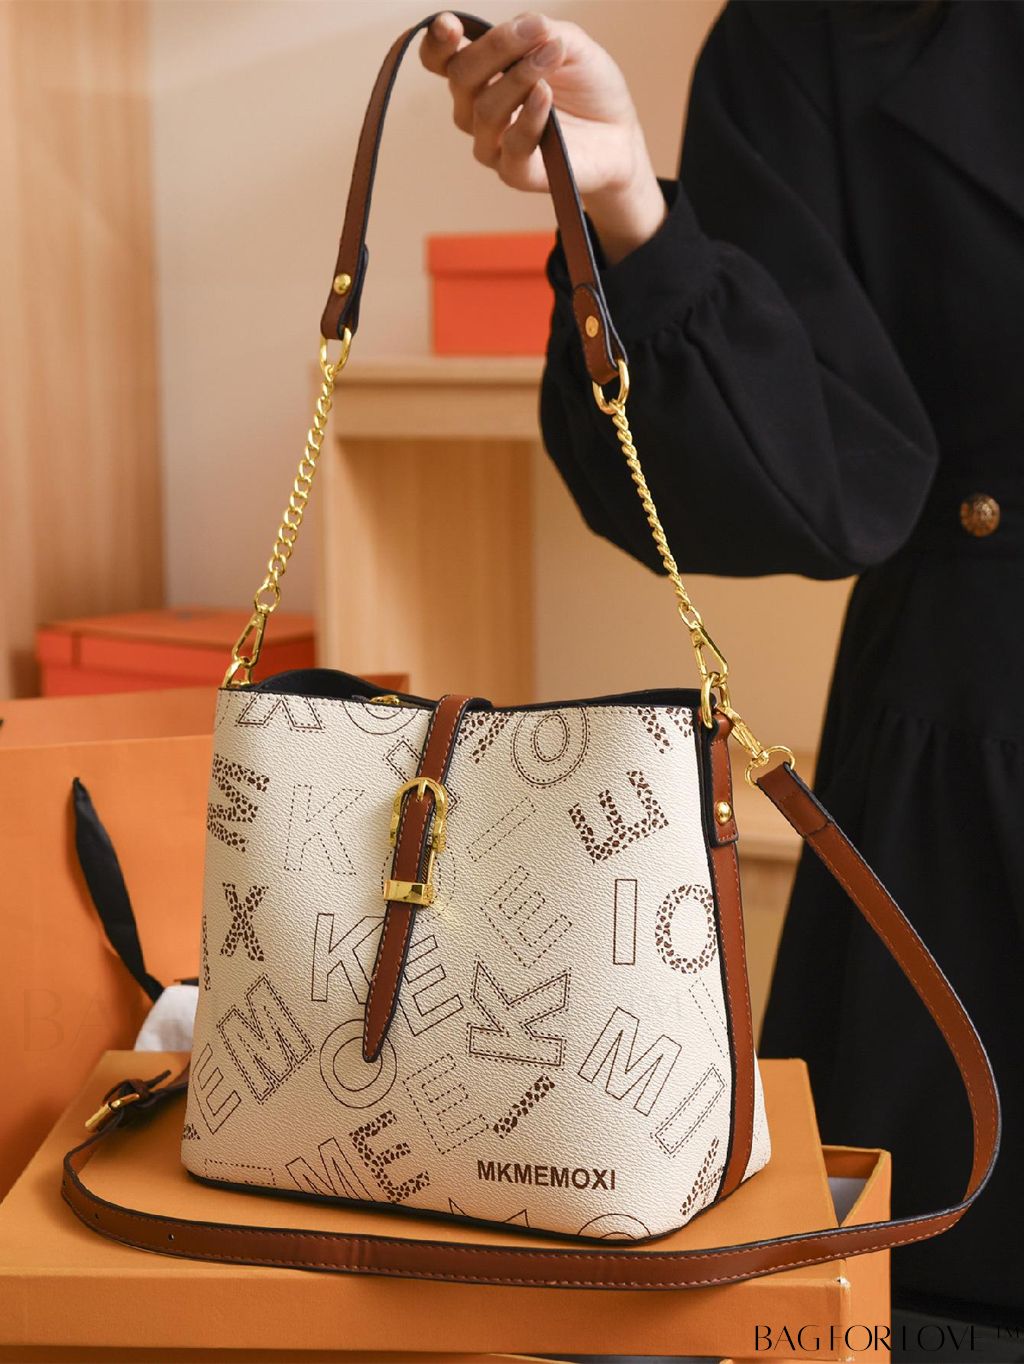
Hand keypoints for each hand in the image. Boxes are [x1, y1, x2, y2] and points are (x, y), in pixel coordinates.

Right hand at [420, 11, 666, 264]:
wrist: (619, 136)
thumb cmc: (588, 89)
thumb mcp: (569, 43)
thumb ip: (541, 31)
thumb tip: (525, 26)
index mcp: (481, 74)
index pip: (440, 60)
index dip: (436, 43)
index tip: (451, 26)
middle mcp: (477, 110)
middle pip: (460, 77)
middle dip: (496, 48)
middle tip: (538, 33)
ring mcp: (493, 144)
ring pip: (484, 110)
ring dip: (519, 78)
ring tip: (553, 58)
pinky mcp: (516, 173)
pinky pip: (512, 145)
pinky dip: (529, 117)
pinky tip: (546, 96)